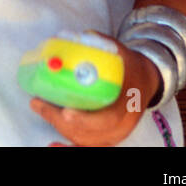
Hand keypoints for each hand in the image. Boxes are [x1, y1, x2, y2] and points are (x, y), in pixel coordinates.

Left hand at [29, 31, 160, 146]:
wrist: (146, 80)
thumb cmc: (128, 65)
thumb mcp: (119, 51)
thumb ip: (98, 44)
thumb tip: (69, 38)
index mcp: (129, 101)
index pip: (110, 118)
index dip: (86, 118)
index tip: (65, 112)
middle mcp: (125, 123)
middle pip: (92, 132)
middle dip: (61, 120)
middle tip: (39, 103)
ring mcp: (117, 133)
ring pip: (87, 141)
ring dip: (60, 127)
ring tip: (40, 108)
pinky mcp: (107, 137)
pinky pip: (88, 147)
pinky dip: (69, 147)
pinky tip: (52, 146)